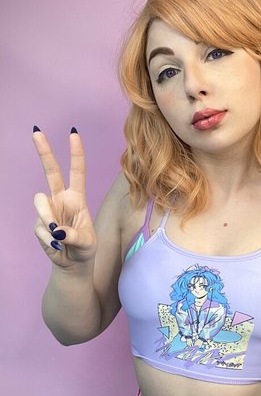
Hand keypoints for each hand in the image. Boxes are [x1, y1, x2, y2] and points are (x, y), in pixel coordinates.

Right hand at [32, 127, 96, 267]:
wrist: (73, 263)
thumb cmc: (85, 249)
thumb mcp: (87, 244)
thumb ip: (75, 236)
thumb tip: (57, 230)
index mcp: (78, 198)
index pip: (77, 171)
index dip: (76, 153)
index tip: (73, 134)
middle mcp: (62, 199)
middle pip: (51, 171)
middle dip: (44, 151)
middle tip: (36, 132)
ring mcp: (49, 210)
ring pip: (40, 202)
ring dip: (47, 217)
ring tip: (58, 235)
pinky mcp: (39, 223)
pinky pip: (39, 226)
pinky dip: (47, 238)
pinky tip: (56, 245)